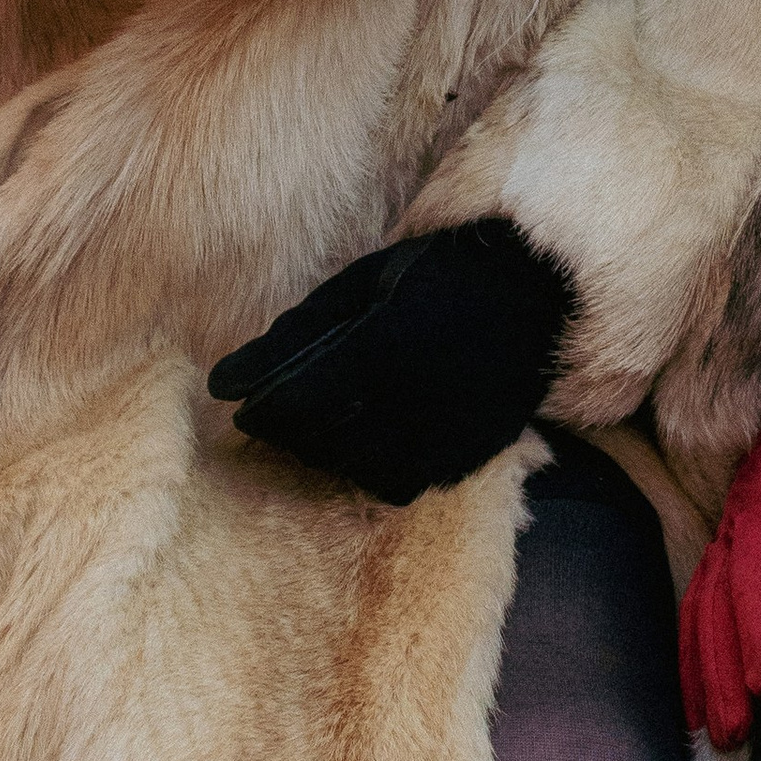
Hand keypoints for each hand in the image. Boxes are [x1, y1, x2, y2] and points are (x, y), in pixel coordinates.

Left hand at [209, 219, 575, 507]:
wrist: (534, 291)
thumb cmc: (436, 275)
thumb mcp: (362, 283)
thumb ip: (295, 332)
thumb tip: (225, 380)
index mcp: (384, 343)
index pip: (295, 402)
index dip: (261, 409)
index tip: (246, 403)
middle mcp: (415, 396)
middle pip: (321, 440)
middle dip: (288, 430)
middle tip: (281, 410)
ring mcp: (445, 432)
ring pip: (357, 470)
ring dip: (327, 453)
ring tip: (323, 425)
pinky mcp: (467, 456)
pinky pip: (402, 485)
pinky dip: (373, 470)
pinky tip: (370, 441)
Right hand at [677, 354, 760, 748]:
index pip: (757, 571)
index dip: (757, 629)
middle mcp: (745, 512)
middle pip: (718, 601)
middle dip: (719, 669)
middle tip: (733, 736)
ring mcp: (738, 522)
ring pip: (702, 601)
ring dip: (702, 665)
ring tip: (713, 730)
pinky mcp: (744, 530)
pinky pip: (708, 591)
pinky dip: (699, 640)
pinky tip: (705, 683)